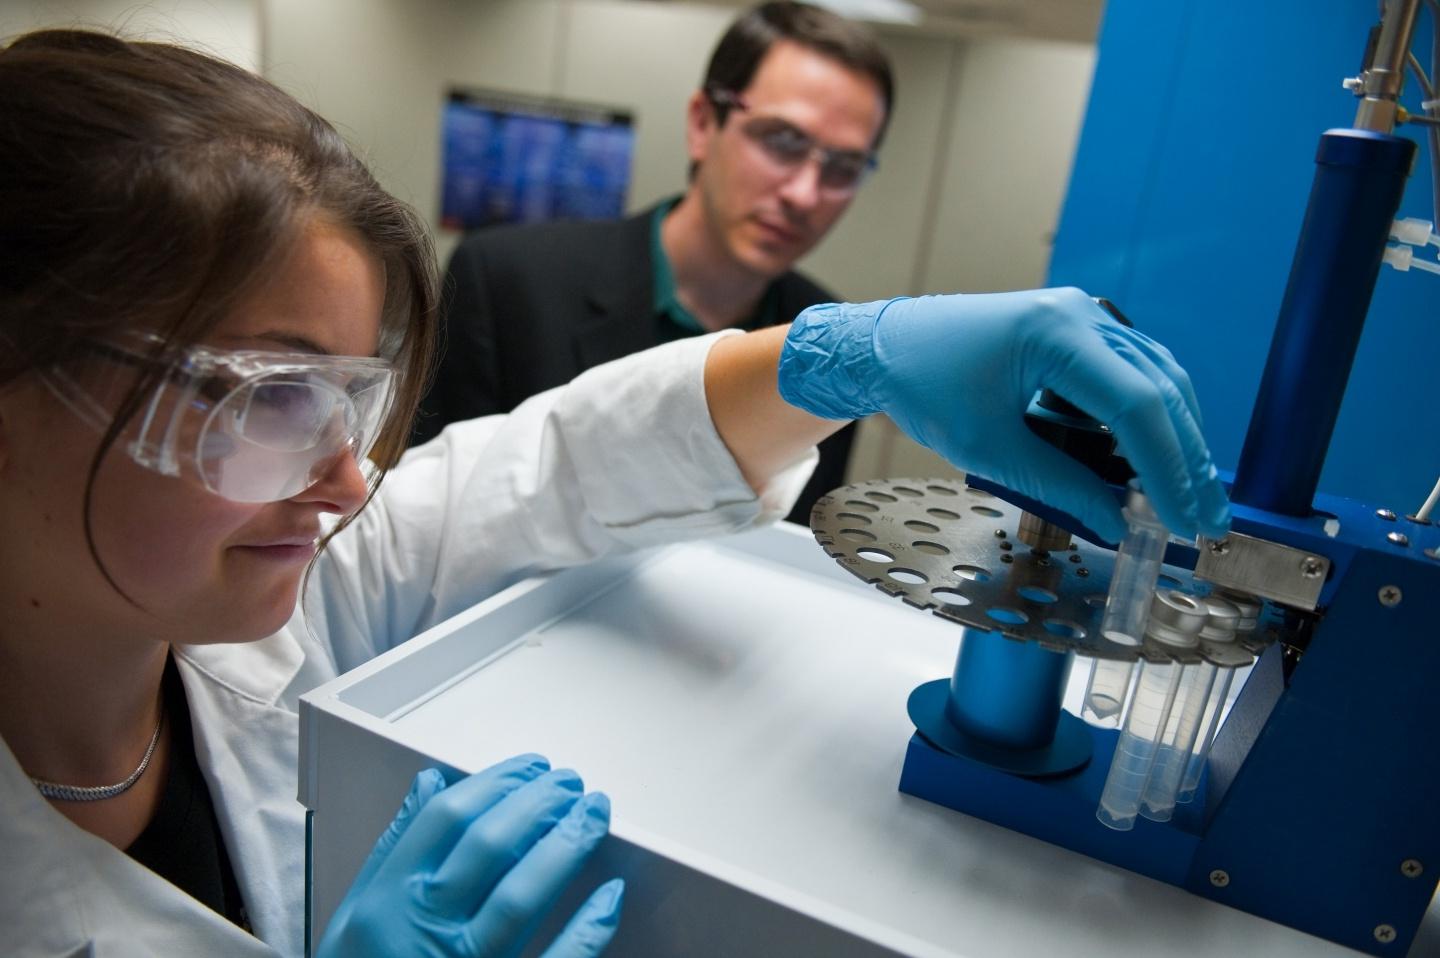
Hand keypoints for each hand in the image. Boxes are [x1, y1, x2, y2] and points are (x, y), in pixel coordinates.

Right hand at [318, 754, 622, 957]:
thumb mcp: (354, 914)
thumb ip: (393, 847)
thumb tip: (430, 783)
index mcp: (388, 902)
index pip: (447, 819)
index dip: (498, 782)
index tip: (531, 768)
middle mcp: (424, 931)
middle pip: (490, 845)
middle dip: (539, 802)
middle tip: (570, 782)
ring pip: (523, 895)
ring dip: (566, 845)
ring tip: (593, 813)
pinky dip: (587, 929)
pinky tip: (610, 895)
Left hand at [777, 288, 1230, 542]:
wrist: (887, 346)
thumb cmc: (924, 387)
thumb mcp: (988, 448)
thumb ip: (1060, 485)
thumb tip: (1118, 523)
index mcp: (1056, 334)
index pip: (1136, 406)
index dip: (1168, 469)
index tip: (1182, 519)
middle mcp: (1081, 315)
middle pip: (1160, 390)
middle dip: (1187, 459)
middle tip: (1206, 517)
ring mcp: (1082, 318)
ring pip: (1156, 379)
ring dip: (1178, 438)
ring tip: (1191, 496)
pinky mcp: (1076, 332)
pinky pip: (1131, 373)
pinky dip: (1149, 418)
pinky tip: (1158, 460)